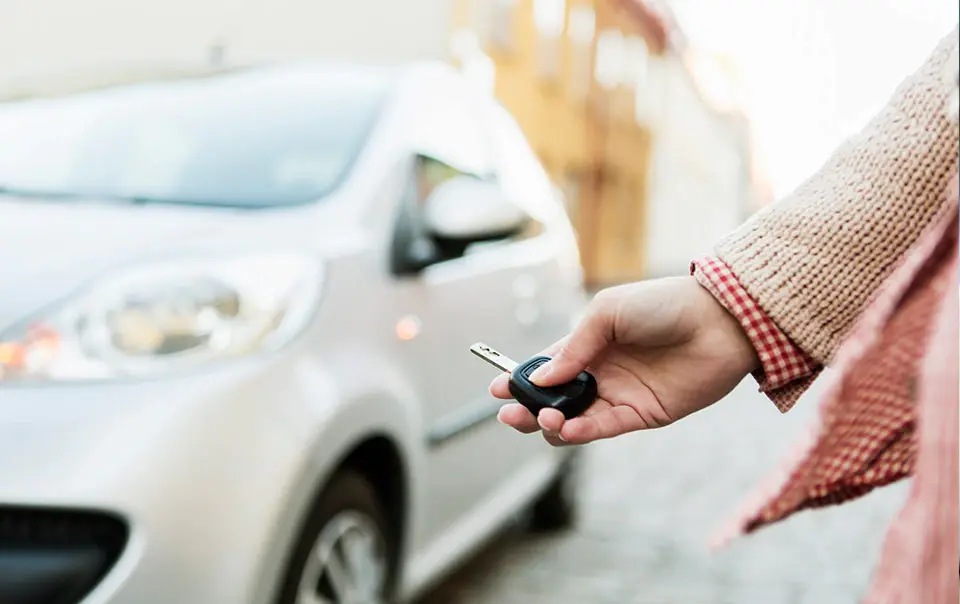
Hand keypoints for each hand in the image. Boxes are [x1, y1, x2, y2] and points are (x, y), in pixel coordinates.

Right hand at [493, 276, 759, 445]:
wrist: (719, 322)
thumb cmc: (664, 305)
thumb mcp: (608, 312)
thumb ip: (573, 347)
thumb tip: (540, 380)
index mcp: (587, 344)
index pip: (545, 368)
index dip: (520, 381)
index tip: (498, 390)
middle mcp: (599, 372)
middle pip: (553, 400)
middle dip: (527, 410)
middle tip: (510, 413)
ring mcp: (619, 395)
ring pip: (573, 420)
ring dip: (552, 424)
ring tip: (546, 418)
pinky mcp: (641, 414)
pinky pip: (603, 428)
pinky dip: (580, 432)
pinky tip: (566, 428)